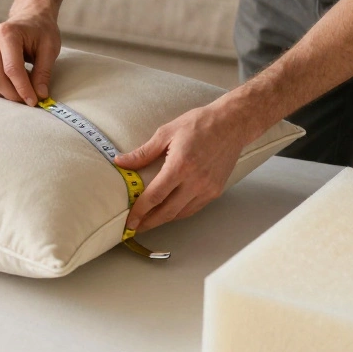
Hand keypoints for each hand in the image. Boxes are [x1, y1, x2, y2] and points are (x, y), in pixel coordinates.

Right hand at [0, 12, 61, 105]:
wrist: (29, 17)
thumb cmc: (41, 31)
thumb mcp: (49, 48)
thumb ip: (44, 72)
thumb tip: (40, 95)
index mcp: (7, 34)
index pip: (12, 69)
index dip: (23, 89)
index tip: (34, 101)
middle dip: (14, 95)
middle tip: (30, 100)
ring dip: (7, 94)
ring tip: (24, 89)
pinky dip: (1, 89)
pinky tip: (15, 83)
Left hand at [114, 103, 252, 231]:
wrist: (232, 124)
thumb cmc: (199, 124)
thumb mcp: (166, 133)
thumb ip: (143, 152)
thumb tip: (120, 162)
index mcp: (180, 166)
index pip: (155, 196)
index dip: (139, 211)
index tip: (128, 221)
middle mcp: (195, 181)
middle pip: (167, 212)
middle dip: (149, 223)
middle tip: (134, 228)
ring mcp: (208, 188)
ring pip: (181, 214)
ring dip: (163, 220)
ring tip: (148, 222)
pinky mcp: (216, 191)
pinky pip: (194, 208)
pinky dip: (179, 213)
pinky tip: (168, 212)